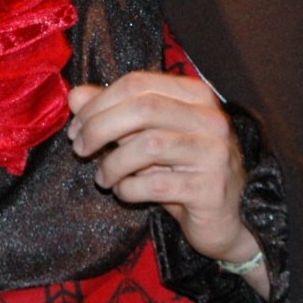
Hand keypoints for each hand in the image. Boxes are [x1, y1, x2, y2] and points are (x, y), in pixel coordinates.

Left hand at [67, 71, 267, 292]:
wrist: (227, 219)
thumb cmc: (182, 172)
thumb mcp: (145, 137)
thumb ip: (113, 113)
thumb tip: (75, 96)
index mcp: (194, 95)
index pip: (138, 83)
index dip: (99, 103)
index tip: (77, 126)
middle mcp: (209, 118)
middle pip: (142, 109)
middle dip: (100, 128)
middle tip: (80, 149)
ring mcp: (214, 153)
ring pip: (148, 146)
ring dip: (113, 163)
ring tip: (103, 177)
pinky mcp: (210, 189)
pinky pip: (156, 184)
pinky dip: (129, 188)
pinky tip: (125, 192)